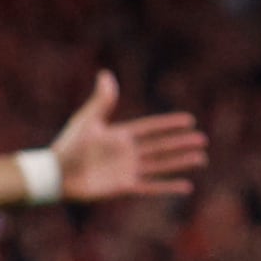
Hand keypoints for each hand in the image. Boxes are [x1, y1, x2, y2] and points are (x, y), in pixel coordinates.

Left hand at [41, 73, 206, 202]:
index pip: (151, 128)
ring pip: (161, 165)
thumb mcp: (87, 120)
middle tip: (202, 140)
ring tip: (200, 159)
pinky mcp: (124, 187)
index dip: (169, 124)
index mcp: (121, 135)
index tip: (189, 120)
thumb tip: (106, 74)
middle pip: (161, 147)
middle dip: (182, 143)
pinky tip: (186, 186)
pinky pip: (151, 187)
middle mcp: (128, 152)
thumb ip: (101, 100)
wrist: (57, 174)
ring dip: (180, 162)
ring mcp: (128, 170)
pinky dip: (168, 187)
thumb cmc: (69, 145)